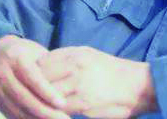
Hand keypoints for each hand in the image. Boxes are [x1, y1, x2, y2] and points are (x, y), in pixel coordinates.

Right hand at [0, 35, 69, 118]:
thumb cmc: (27, 53)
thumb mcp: (38, 53)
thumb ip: (50, 68)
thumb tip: (72, 84)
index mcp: (16, 58)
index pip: (33, 78)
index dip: (47, 92)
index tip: (62, 103)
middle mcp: (3, 73)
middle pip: (24, 97)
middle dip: (44, 111)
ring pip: (17, 109)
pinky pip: (11, 114)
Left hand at [37, 46, 157, 118]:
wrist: (138, 86)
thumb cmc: (112, 72)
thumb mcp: (89, 56)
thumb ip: (67, 59)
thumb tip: (44, 65)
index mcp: (75, 53)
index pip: (42, 62)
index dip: (33, 74)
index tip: (29, 82)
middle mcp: (75, 65)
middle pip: (41, 78)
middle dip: (33, 89)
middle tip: (29, 98)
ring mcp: (79, 84)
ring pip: (47, 95)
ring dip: (41, 103)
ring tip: (36, 108)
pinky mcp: (84, 103)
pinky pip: (59, 110)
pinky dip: (53, 113)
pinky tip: (52, 115)